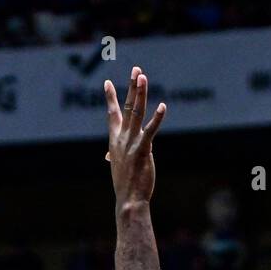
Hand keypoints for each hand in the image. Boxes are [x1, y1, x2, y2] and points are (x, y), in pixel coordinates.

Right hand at [104, 66, 165, 205]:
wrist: (128, 199)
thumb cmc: (125, 184)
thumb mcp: (119, 165)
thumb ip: (116, 155)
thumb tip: (109, 156)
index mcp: (115, 140)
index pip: (112, 114)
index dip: (110, 98)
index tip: (107, 83)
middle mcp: (121, 138)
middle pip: (127, 107)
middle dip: (131, 87)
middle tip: (137, 70)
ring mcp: (131, 143)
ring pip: (136, 113)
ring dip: (139, 94)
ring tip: (143, 77)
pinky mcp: (143, 150)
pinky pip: (150, 131)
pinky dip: (157, 118)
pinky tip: (163, 106)